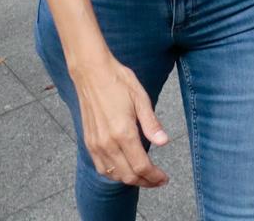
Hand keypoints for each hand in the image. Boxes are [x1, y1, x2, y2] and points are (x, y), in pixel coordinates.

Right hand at [72, 57, 169, 187]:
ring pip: (114, 175)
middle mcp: (107, 143)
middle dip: (145, 182)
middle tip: (158, 180)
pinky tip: (124, 168)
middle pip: (128, 175)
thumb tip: (164, 142)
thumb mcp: (141, 98)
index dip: (155, 177)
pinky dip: (114, 174)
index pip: (141, 166)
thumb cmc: (118, 81)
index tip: (164, 178)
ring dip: (130, 179)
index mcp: (123, 132)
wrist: (91, 72)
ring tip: (144, 176)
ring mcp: (96, 144)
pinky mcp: (89, 141)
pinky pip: (101, 167)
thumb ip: (151, 123)